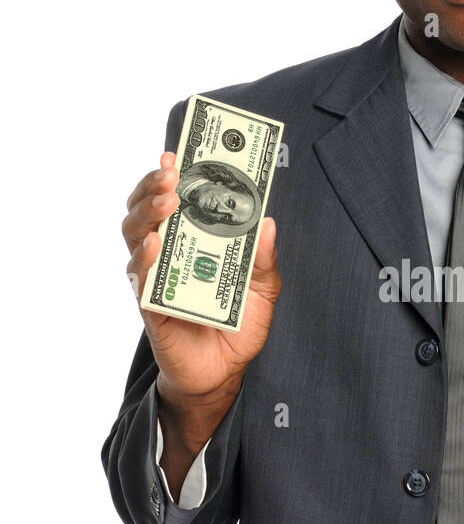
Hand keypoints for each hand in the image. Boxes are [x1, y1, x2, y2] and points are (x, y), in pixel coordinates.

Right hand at [123, 151, 281, 404]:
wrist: (224, 372)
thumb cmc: (238, 324)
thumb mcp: (263, 288)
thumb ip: (264, 257)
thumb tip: (268, 222)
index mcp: (192, 240)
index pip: (175, 198)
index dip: (171, 174)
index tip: (178, 151)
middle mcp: (167, 252)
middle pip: (146, 208)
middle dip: (155, 185)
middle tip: (172, 173)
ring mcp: (155, 277)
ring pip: (136, 235)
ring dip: (148, 212)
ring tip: (167, 200)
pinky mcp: (150, 305)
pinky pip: (141, 277)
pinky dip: (146, 257)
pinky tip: (155, 242)